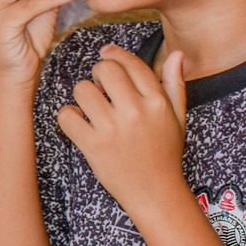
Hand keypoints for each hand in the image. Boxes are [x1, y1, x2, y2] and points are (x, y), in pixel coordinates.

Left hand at [56, 44, 190, 219]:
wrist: (155, 192)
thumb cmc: (165, 153)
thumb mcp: (177, 118)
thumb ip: (175, 84)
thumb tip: (177, 54)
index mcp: (157, 103)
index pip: (131, 63)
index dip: (115, 54)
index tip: (106, 53)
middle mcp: (135, 112)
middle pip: (104, 69)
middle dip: (98, 74)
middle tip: (101, 87)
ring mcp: (112, 129)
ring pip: (82, 89)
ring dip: (83, 95)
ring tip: (92, 108)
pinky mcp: (93, 145)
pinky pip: (67, 115)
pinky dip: (68, 117)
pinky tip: (80, 124)